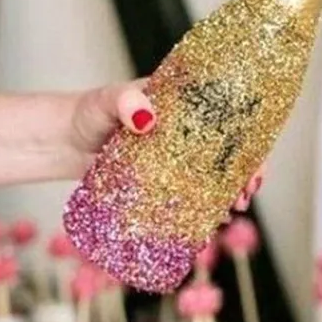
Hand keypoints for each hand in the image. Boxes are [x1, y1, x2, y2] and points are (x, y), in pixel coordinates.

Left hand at [67, 80, 264, 212]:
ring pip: (215, 173)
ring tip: (235, 208)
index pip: (228, 113)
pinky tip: (212, 221)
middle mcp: (187, 130)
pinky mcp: (165, 181)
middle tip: (248, 190)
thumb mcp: (106, 100)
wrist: (64, 142)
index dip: (250, 133)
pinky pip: (192, 194)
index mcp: (183, 103)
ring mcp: (178, 157)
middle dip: (246, 169)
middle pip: (229, 148)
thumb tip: (145, 115)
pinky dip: (206, 207)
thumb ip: (124, 101)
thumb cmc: (88, 113)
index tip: (256, 155)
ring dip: (231, 191)